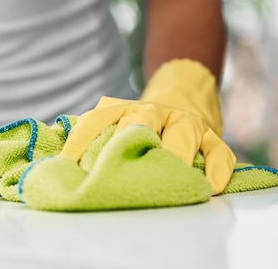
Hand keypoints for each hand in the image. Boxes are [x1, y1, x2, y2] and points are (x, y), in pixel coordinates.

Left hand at [60, 60, 235, 194]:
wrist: (186, 90)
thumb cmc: (143, 121)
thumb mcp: (119, 119)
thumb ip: (97, 137)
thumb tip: (58, 165)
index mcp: (125, 109)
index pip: (98, 120)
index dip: (81, 140)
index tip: (66, 164)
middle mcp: (155, 111)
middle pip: (141, 123)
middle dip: (129, 143)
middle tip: (118, 170)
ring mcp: (186, 122)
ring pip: (182, 135)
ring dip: (175, 156)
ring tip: (170, 179)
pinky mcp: (212, 136)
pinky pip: (219, 152)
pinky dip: (217, 171)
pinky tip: (209, 188)